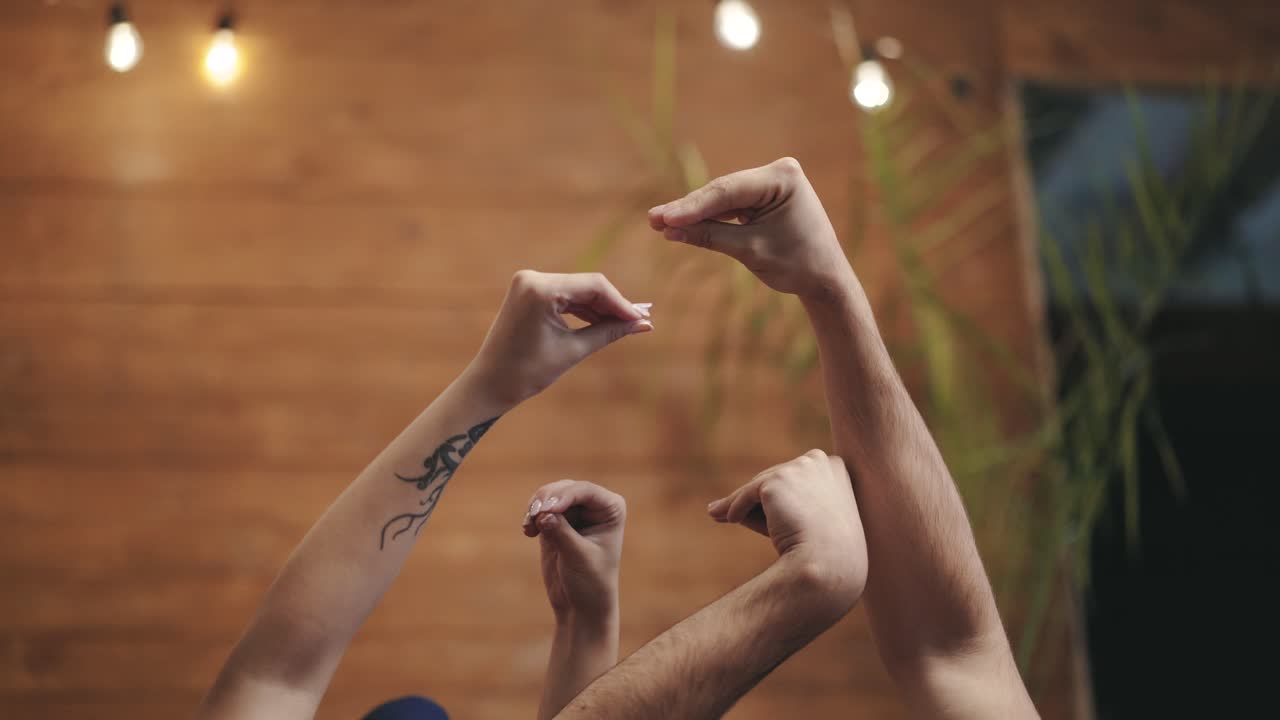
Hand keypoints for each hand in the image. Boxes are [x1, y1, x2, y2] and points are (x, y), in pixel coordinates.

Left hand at [468, 270, 652, 406]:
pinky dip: (583, 309)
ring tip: (627, 325)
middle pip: (587, 286)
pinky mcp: (528, 292)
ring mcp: (528, 283)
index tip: (643, 320)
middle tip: (642, 322)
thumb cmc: (526, 372)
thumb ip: (609, 332)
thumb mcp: (573, 351)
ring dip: (600, 308)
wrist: (489, 384)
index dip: (622, 303)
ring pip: (578, 291)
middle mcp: (532, 278)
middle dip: (613, 305)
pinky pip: (564, 296)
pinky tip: (604, 322)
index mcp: (539, 289)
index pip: (594, 286)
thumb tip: (643, 324)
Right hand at [523, 480, 625, 624]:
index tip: (545, 510)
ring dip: (536, 507)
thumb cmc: (590, 582)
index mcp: (611, 508)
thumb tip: (543, 513)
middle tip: (533, 516)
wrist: (581, 606)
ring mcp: (575, 512)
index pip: (585, 491)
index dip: (564, 496)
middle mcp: (595, 505)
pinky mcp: (556, 522)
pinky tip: (528, 531)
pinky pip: (539, 509)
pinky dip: (531, 516)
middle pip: (565, 488)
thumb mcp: (578, 557)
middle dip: (546, 500)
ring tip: (529, 527)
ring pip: (549, 495)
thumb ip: (561, 532)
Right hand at [647, 157, 852, 299]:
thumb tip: (670, 230)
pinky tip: (681, 224)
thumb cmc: (798, 265)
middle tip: (652, 219)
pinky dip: (711, 218)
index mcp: (783, 177)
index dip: (693, 206)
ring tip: (660, 222)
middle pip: (723, 192)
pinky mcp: (765, 196)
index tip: (663, 218)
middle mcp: (778, 172)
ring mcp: (772, 182)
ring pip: (724, 199)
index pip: (728, 191)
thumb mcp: (751, 251)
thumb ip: (710, 236)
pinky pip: (732, 206)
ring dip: (696, 214)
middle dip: (689, 209)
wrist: (826, 279)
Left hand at [707, 449, 867, 613]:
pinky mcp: (778, 480)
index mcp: (834, 467)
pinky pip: (747, 495)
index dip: (776, 494)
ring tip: (719, 515)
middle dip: (754, 498)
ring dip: (739, 503)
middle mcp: (818, 461)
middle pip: (775, 479)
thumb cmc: (818, 550)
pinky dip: (736, 508)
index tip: (758, 502)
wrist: (829, 564)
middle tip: (729, 512)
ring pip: (758, 486)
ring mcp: (798, 468)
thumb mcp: (800, 522)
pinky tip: (731, 520)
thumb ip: (768, 508)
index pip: (797, 477)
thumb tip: (715, 509)